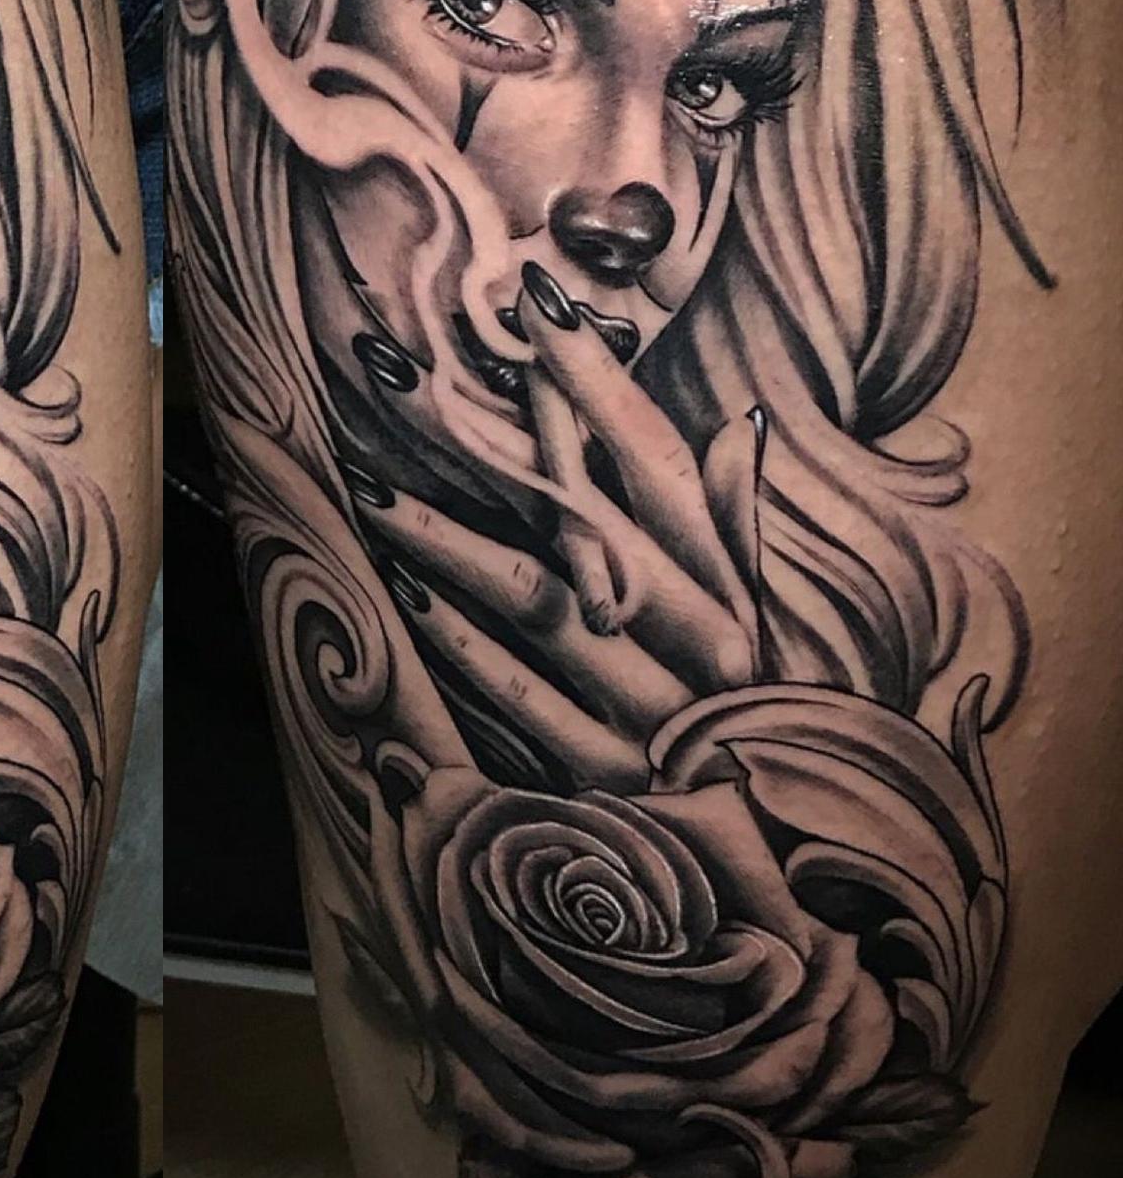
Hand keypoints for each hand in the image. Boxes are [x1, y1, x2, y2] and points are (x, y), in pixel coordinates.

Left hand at [341, 261, 764, 785]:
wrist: (804, 878)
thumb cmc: (782, 726)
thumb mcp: (779, 624)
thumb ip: (745, 531)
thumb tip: (740, 425)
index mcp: (742, 590)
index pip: (662, 463)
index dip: (600, 380)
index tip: (538, 299)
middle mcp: (705, 643)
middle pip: (582, 519)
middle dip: (490, 442)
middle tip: (399, 379)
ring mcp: (656, 714)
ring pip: (538, 606)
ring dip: (450, 543)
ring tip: (372, 489)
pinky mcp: (612, 781)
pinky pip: (523, 699)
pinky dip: (465, 646)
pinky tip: (409, 594)